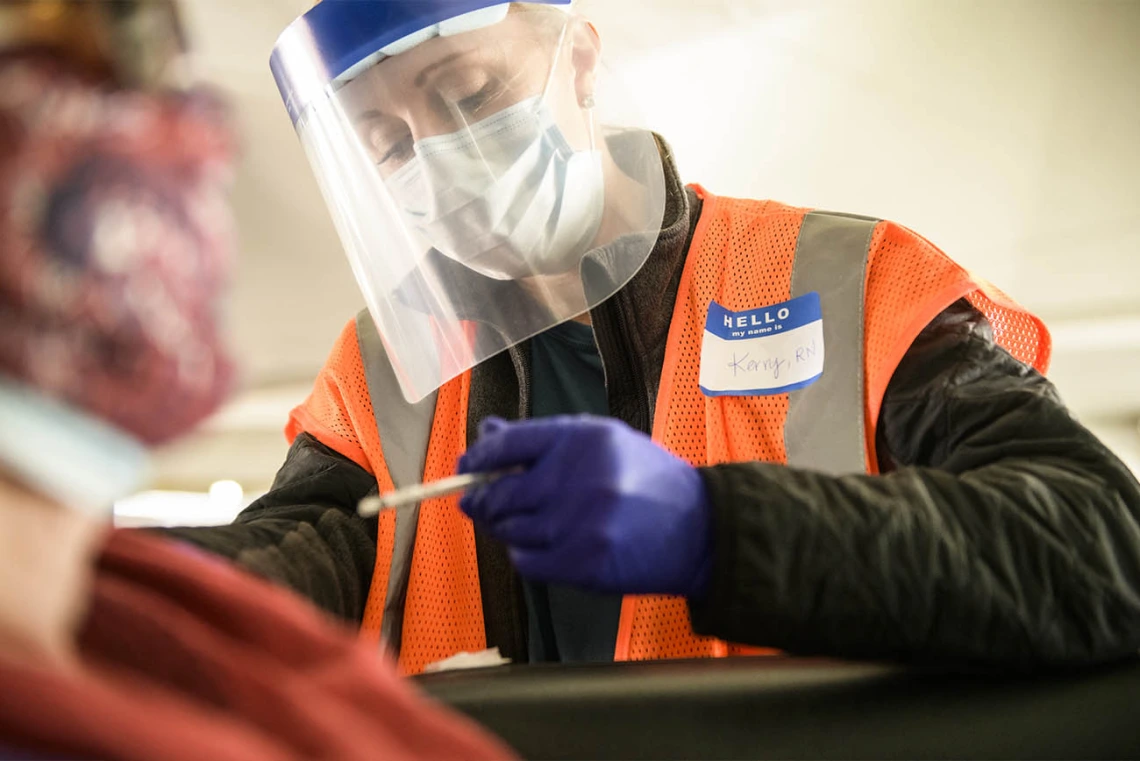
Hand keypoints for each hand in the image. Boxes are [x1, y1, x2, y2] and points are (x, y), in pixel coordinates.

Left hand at [458, 415, 712, 597]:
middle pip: (500, 492)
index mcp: (583, 439)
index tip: (466, 467)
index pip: (509, 443)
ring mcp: (580, 523)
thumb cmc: (646, 481)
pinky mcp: (583, 562)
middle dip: (483, 499)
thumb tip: (486, 434)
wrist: (698, 530)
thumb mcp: (602, 444)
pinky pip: (526, 561)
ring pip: (510, 529)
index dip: (478, 457)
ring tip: (528, 524)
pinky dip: (525, 555)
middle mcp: (578, 477)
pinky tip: (542, 547)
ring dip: (507, 529)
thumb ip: (543, 441)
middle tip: (479, 504)